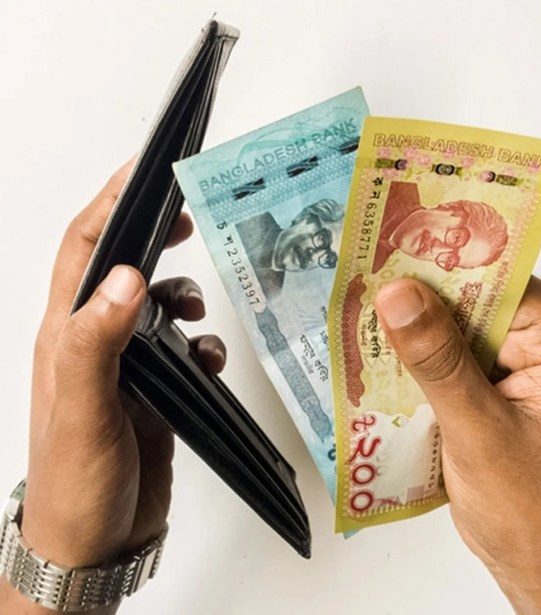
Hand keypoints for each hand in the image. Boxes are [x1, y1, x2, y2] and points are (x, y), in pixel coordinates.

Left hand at [0, 161, 225, 612]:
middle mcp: (95, 342)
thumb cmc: (78, 481)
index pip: (82, 251)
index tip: (141, 173)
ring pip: (152, 306)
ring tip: (197, 304)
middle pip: (118, 267)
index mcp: (69, 335)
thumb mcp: (85, 410)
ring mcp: (125, 365)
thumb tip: (124, 279)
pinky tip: (209, 354)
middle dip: (149, 235)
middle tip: (185, 217)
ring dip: (179, 294)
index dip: (107, 206)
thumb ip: (97, 343)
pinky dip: (201, 341)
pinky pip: (179, 347)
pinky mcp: (152, 389)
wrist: (95, 539)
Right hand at [375, 277, 540, 613]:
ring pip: (454, 325)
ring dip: (413, 329)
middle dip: (421, 300)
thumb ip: (438, 361)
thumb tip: (400, 296)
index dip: (442, 269)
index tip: (388, 257)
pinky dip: (415, 356)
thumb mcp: (480, 431)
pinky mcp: (490, 382)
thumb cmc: (531, 512)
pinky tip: (382, 355)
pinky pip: (447, 353)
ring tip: (365, 319)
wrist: (534, 564)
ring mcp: (517, 362)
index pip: (499, 280)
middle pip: (473, 299)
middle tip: (366, 288)